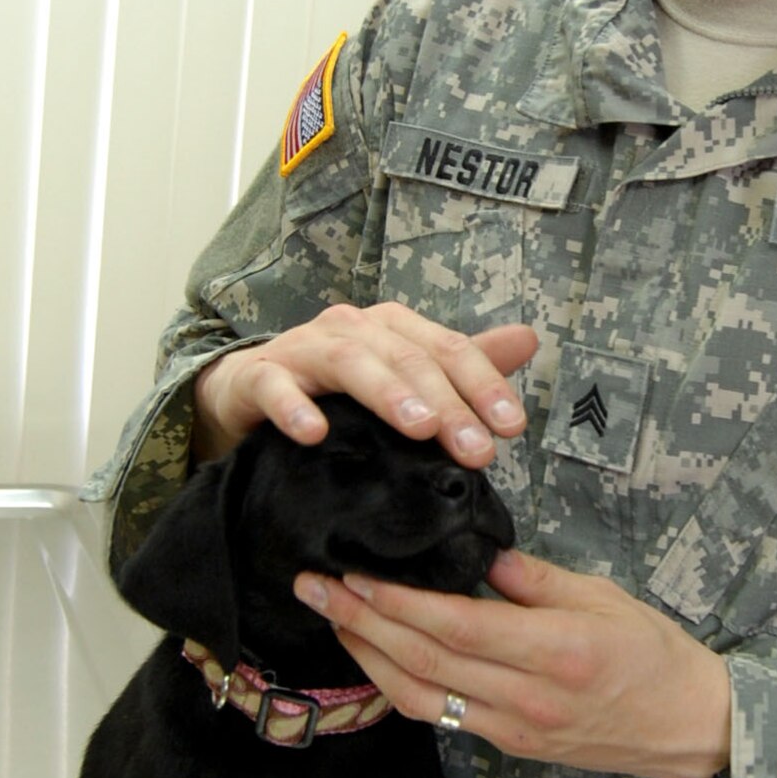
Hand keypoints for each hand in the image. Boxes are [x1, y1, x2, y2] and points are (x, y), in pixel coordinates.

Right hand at [192, 304, 537, 465]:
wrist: (248, 391)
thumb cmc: (335, 388)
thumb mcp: (402, 376)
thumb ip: (461, 364)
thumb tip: (528, 339)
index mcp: (393, 327)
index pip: (449, 349)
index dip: (484, 385)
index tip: (512, 428)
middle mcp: (352, 328)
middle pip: (408, 359)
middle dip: (448, 403)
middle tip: (477, 450)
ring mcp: (303, 348)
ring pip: (351, 362)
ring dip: (388, 394)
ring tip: (419, 428)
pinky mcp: (258, 375)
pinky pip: (274, 387)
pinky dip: (295, 407)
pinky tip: (315, 434)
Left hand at [298, 549, 731, 777]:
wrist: (688, 726)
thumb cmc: (654, 653)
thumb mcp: (603, 597)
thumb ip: (535, 579)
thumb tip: (478, 554)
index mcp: (554, 650)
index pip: (455, 625)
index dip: (397, 602)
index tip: (354, 573)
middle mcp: (526, 696)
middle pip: (423, 660)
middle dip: (361, 622)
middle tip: (315, 587)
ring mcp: (513, 728)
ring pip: (419, 695)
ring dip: (366, 656)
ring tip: (331, 618)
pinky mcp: (509, 745)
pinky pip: (440, 715)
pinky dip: (398, 685)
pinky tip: (374, 656)